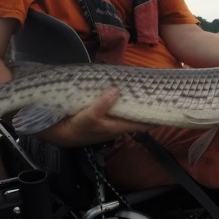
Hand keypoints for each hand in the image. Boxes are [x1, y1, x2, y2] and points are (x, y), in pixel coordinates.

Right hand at [38, 88, 153, 146]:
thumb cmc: (69, 129)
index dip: (154, 117)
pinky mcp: (98, 115)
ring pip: (125, 110)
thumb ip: (100, 106)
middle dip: (146, 105)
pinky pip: (114, 106)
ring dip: (133, 100)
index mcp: (114, 127)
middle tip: (158, 90)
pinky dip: (120, 98)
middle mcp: (113, 125)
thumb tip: (116, 91)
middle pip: (135, 115)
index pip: (141, 124)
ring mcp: (106, 120)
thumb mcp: (85, 119)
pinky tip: (120, 87)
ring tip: (144, 86)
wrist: (50, 132)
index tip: (168, 107)